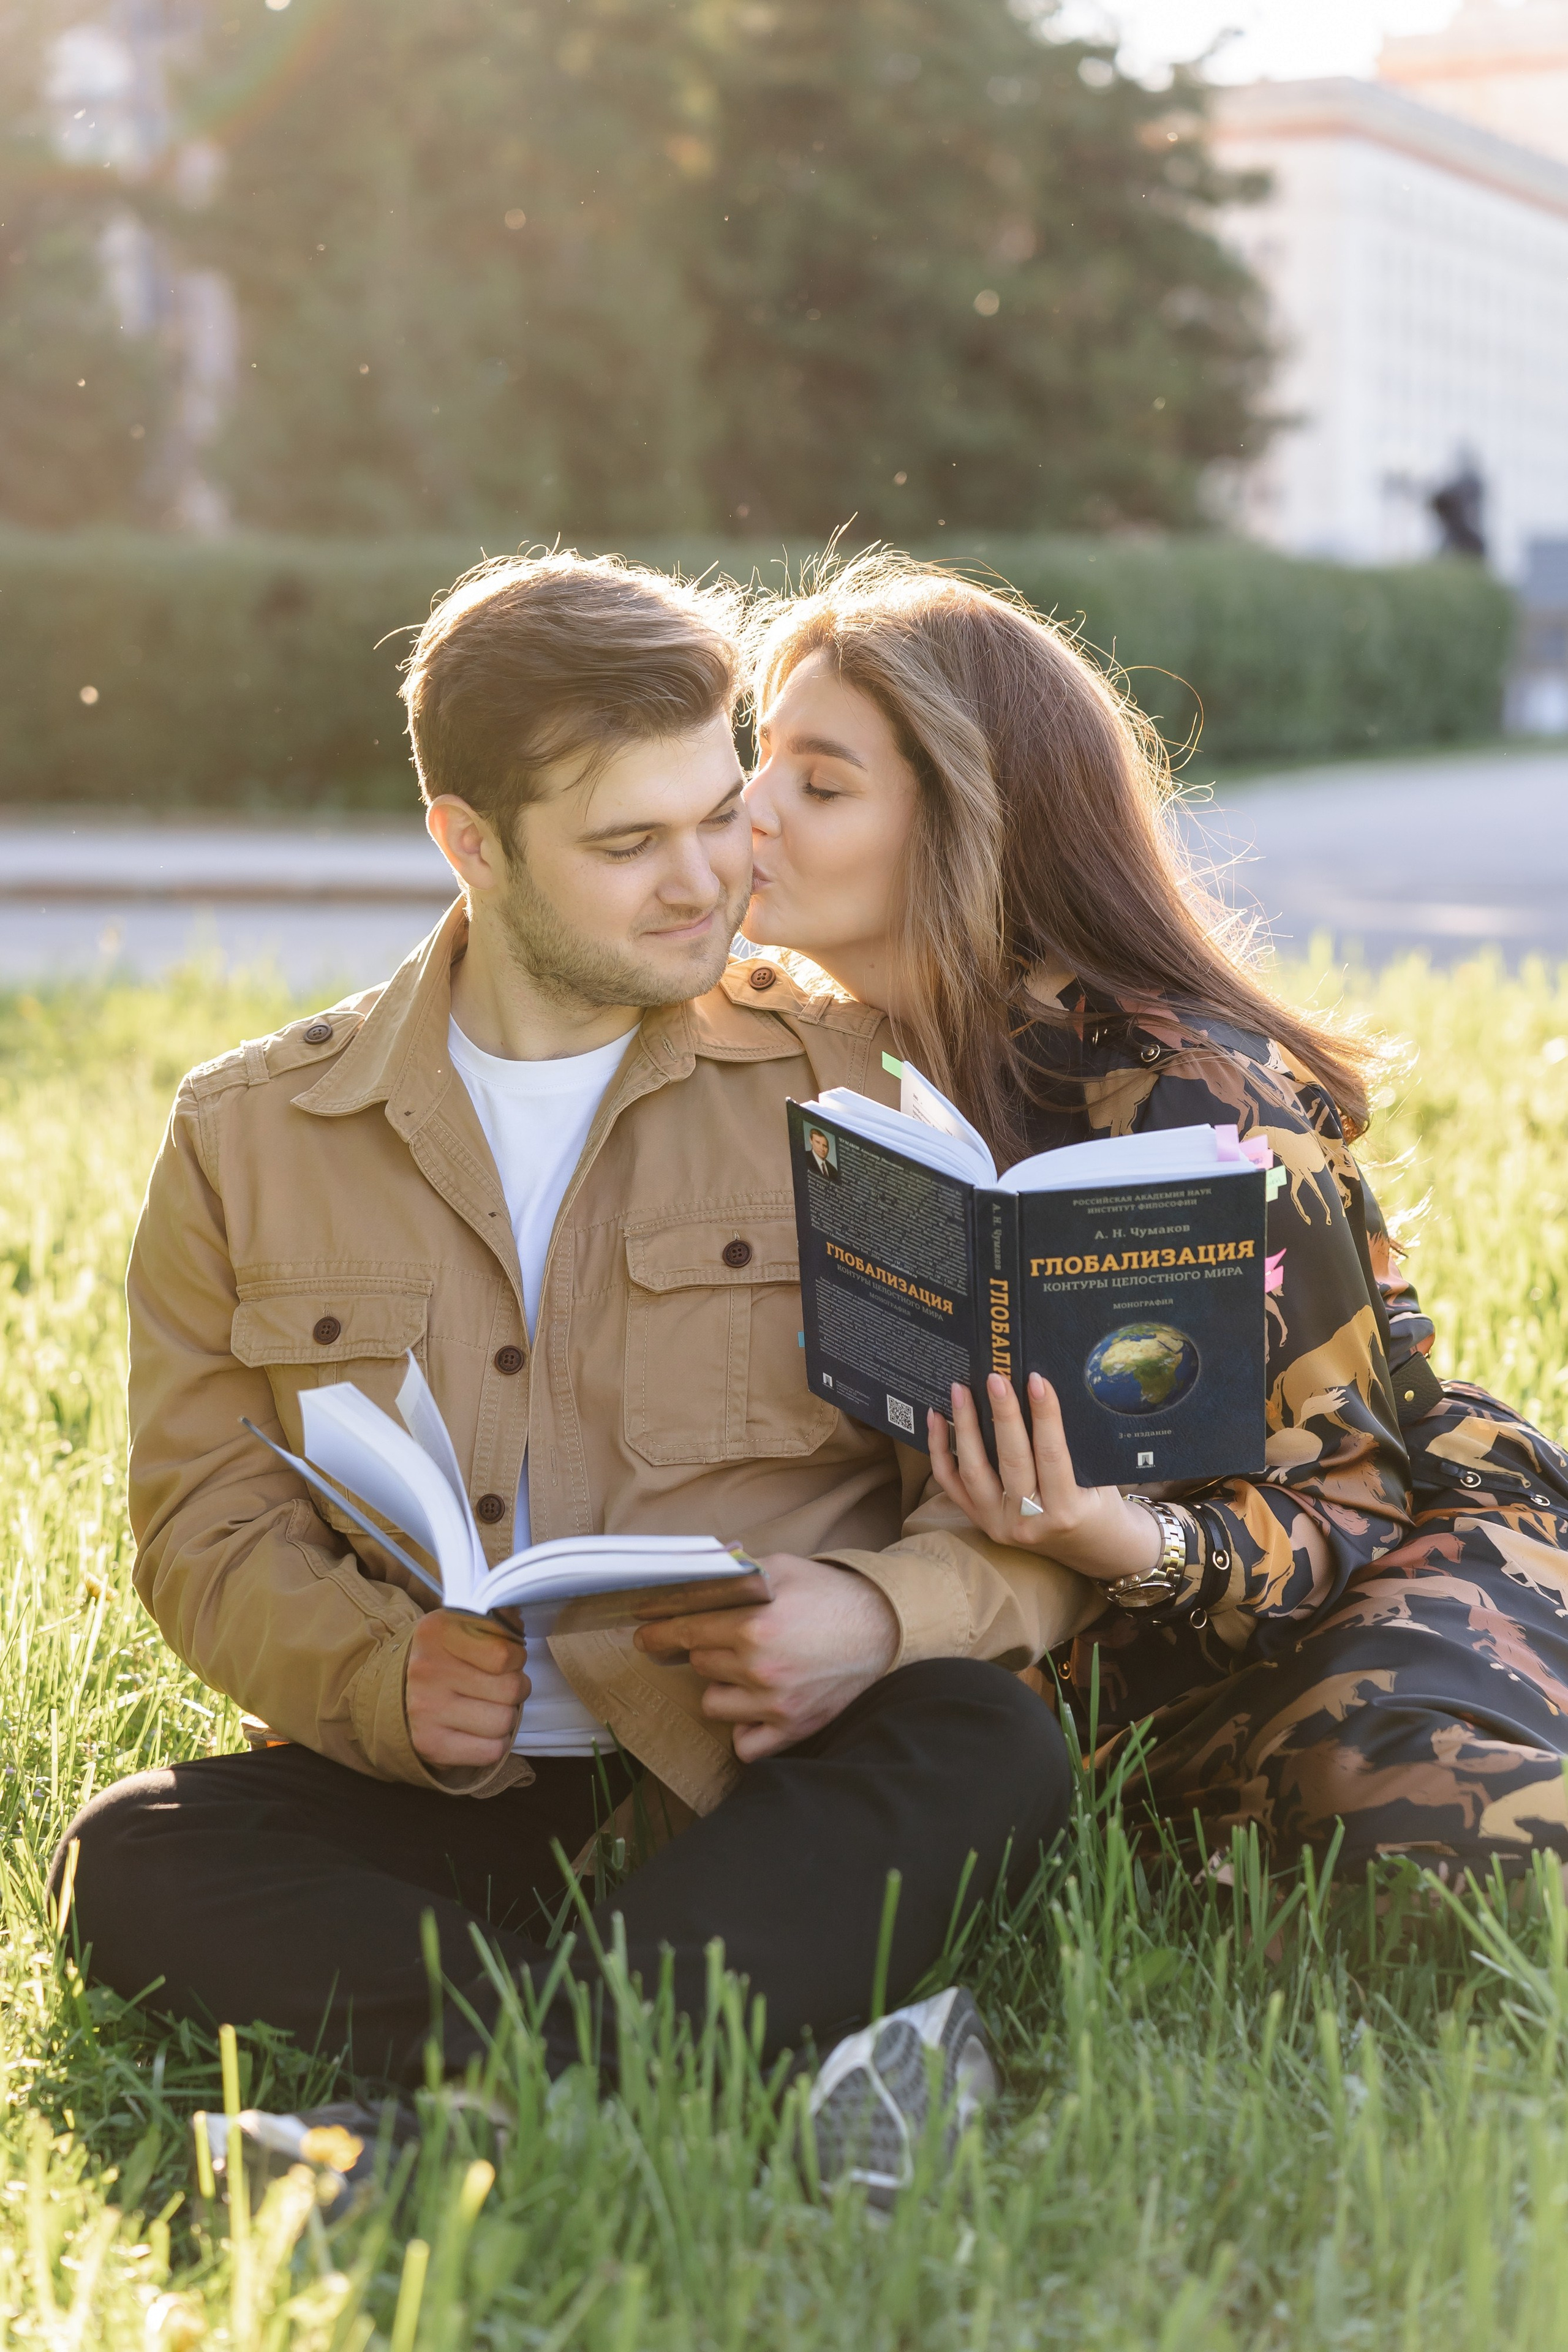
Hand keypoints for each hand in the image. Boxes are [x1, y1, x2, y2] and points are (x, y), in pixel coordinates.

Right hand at [406, 1609, 528, 1767]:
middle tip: (500, 1685)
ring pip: (504, 1721)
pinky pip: (491, 1751)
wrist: (402, 1689)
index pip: (505, 1655)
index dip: (516, 1658)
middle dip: (515, 1688)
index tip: (507, 1659)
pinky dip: (495, 1742)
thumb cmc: (447, 1655)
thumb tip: (519, 1625)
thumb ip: (497, 1620)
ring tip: (489, 1705)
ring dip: (506, 1715)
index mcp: (438, 1632)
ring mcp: (426, 1710)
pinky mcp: (430, 1744)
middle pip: (510, 1690)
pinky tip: (480, 1728)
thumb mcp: (463, 1624)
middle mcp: (427, 1670)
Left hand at [632, 1553, 898, 1761]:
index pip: (686, 1631)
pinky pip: (743, 1745)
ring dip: (723, 1687)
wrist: (886, 1631)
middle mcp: (762, 1669)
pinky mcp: (793, 1729)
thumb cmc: (832, 1596)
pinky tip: (754, 1707)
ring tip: (747, 1670)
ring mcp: (777, 1704)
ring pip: (713, 1704)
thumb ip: (737, 1570)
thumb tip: (695, 1567)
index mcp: (756, 1626)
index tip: (645, 1636)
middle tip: (728, 1638)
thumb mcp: (784, 1567)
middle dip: (707, 1649)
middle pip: (700, 1664)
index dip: (659, 1632)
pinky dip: (744, 1729)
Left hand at [928, 1373, 1163, 1585]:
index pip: (1052, 1455)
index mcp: (1066, 1512)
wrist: (1092, 1550)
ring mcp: (999, 1525)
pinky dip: (940, 1450)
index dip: (1045, 1416)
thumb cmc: (1098, 1506)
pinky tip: (937, 1419)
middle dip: (1002, 1414)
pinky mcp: (980, 1522)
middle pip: (1011, 1461)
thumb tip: (1041, 1392)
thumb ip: (1073, 1446)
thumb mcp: (1100, 1480)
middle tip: (995, 1377)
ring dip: (965, 1427)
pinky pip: (951, 1484)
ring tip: (960, 1390)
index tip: (1037, 1380)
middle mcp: (1028, 1524)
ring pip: (974, 1472)